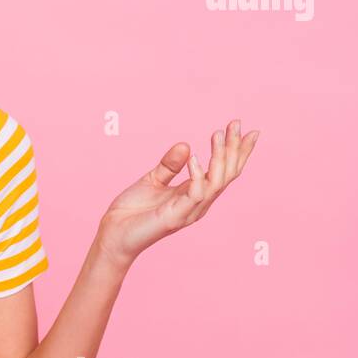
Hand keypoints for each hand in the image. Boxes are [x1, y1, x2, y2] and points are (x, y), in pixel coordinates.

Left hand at [96, 120, 260, 268]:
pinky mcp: (176, 217)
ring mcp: (190, 211)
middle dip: (234, 149)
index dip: (236, 151)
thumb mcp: (152, 180)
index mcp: (195, 194)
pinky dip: (198, 175)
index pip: (223, 171)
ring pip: (216, 182)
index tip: (243, 127)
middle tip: (236, 123)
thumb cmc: (133, 211)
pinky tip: (194, 158)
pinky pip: (195, 194)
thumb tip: (185, 144)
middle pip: (226, 174)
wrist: (113, 234)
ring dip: (219, 157)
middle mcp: (198, 203)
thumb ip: (169, 165)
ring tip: (218, 134)